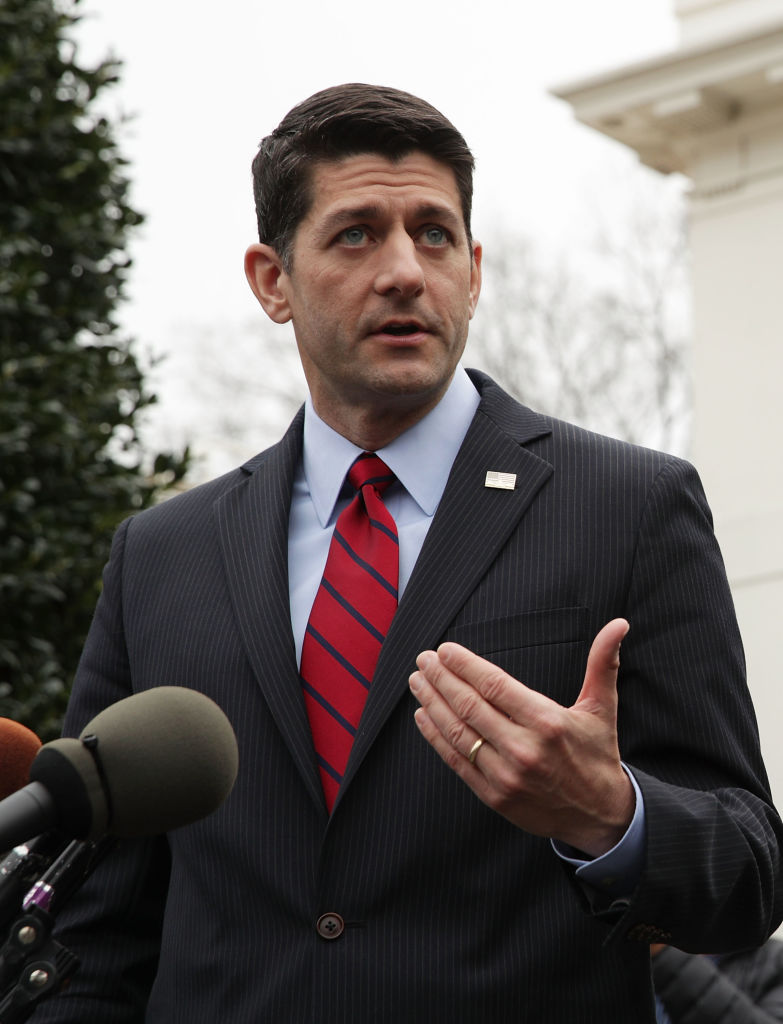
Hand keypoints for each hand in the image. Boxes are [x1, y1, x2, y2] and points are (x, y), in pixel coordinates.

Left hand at [408, 618, 633, 856]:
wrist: (600, 817)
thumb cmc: (598, 755)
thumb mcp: (602, 708)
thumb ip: (603, 664)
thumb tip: (618, 625)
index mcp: (547, 721)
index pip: (494, 685)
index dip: (465, 665)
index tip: (445, 650)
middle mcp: (524, 748)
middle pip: (469, 705)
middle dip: (441, 679)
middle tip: (423, 659)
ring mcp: (506, 775)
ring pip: (458, 732)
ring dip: (432, 703)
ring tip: (418, 681)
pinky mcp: (494, 796)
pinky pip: (456, 762)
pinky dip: (435, 737)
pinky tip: (423, 717)